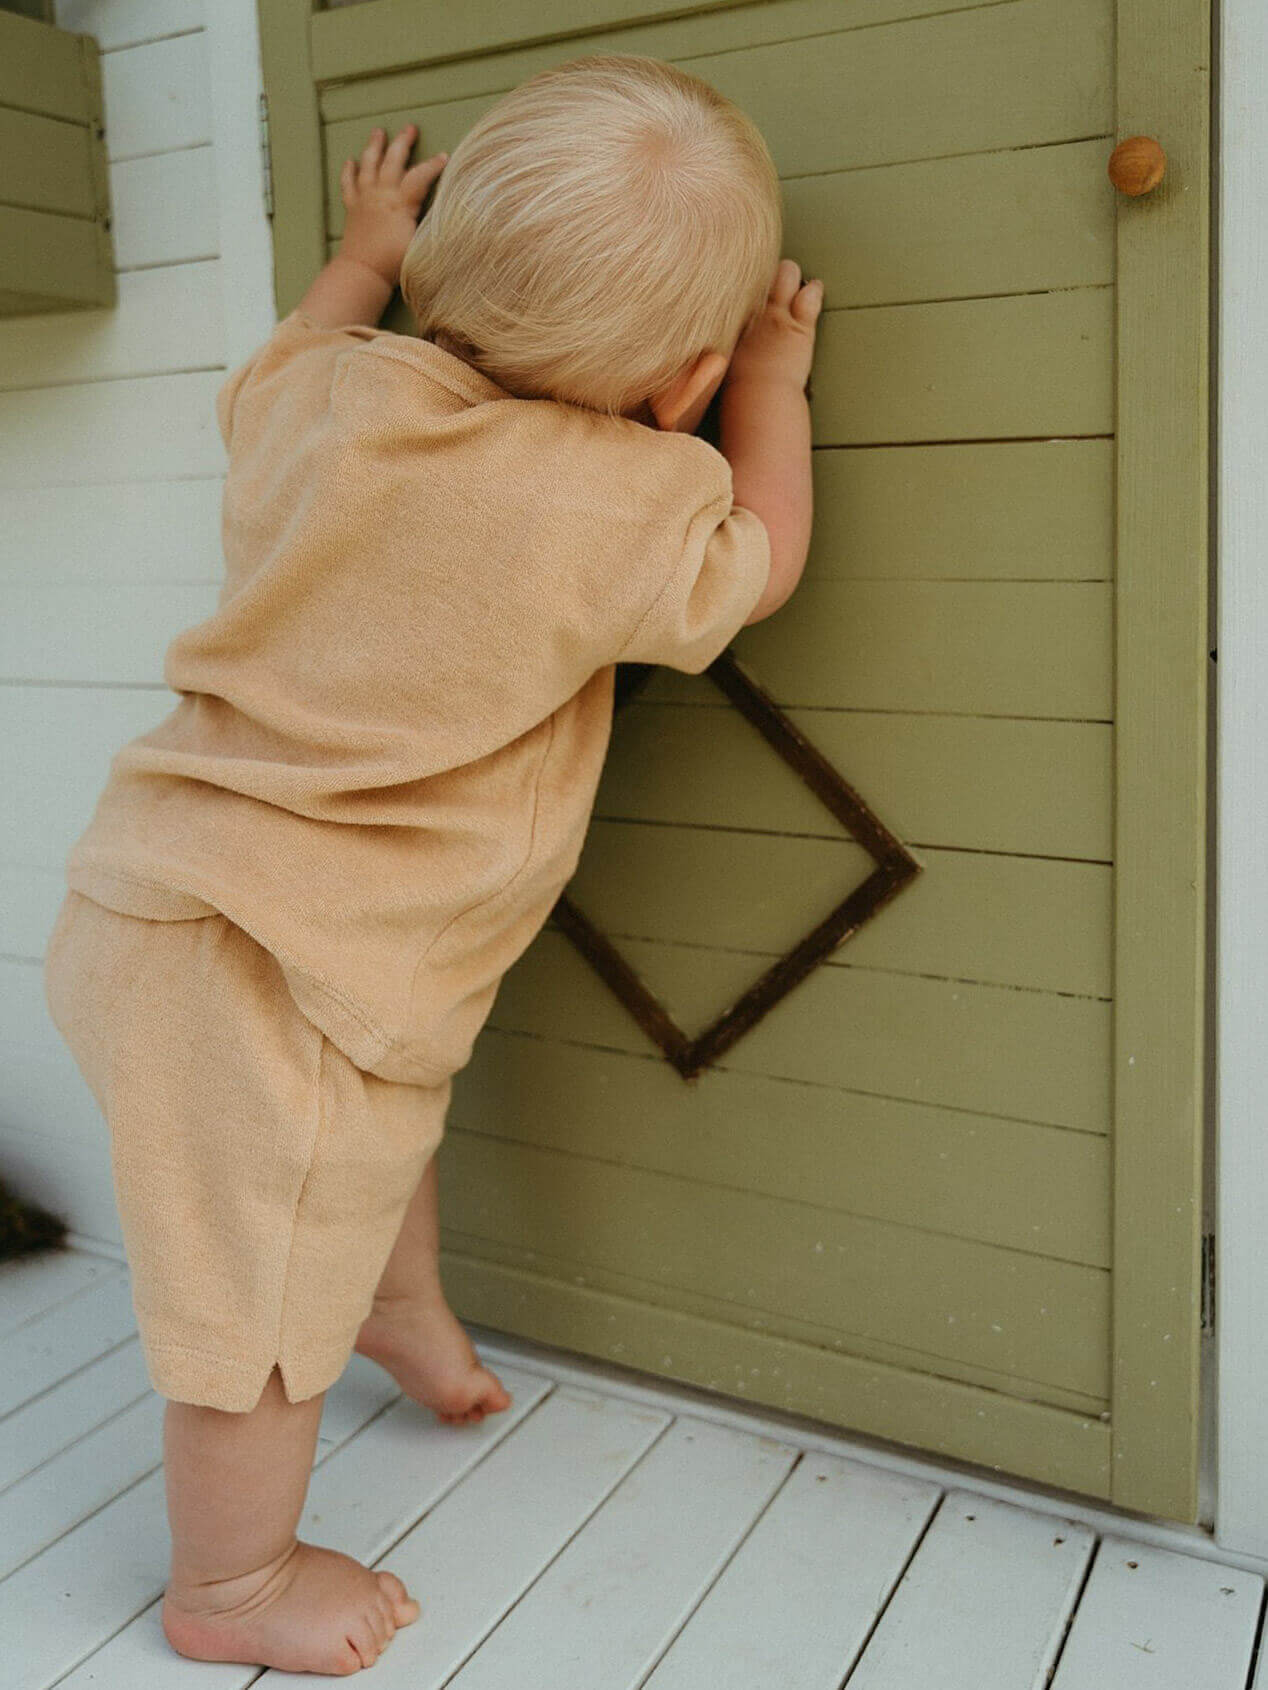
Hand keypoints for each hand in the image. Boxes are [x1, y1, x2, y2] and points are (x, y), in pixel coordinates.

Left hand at [338, 124, 446, 288]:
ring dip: (374, 146)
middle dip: (403, 142)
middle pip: (393, 160)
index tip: (445, 157)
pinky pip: (348, 184)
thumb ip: (433, 228)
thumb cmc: (393, 263)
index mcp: (401, 202)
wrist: (362, 272)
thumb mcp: (420, 246)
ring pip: (368, 164)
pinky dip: (349, 171)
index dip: (434, 166)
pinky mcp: (352, 208)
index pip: (420, 176)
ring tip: (378, 132)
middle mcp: (381, 194)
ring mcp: (364, 198)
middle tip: (411, 128)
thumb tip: (452, 221)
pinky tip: (350, 161)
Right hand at [725, 259, 823, 394]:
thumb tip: (703, 354)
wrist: (759, 400)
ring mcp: (777, 316)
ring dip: (790, 276)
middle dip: (765, 272)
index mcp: (730, 321)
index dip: (740, 286)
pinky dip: (814, 290)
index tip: (741, 287)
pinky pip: (810, 294)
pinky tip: (814, 289)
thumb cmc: (738, 392)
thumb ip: (713, 352)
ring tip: (793, 284)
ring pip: (786, 272)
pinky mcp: (801, 326)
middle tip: (770, 282)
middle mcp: (753, 311)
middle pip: (759, 272)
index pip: (734, 288)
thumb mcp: (715, 367)